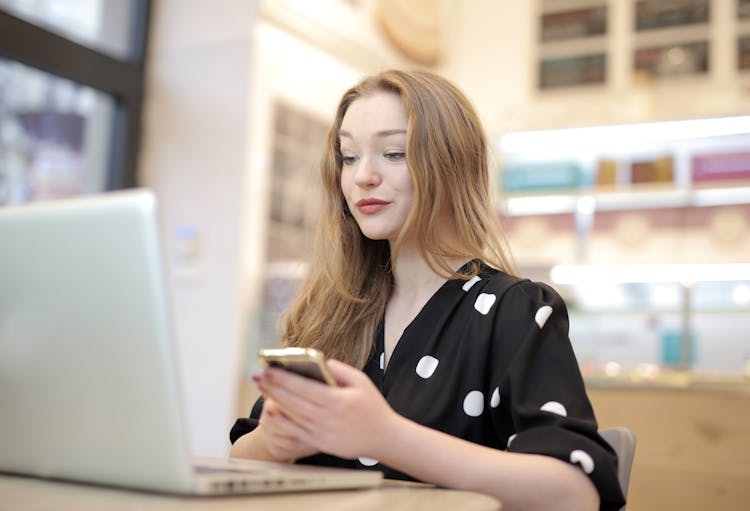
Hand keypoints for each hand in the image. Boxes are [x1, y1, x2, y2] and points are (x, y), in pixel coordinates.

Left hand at [254, 359, 398, 460]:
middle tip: (257, 375)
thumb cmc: (373, 407)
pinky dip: (282, 421)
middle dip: (273, 387)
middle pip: (293, 401)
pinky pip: (296, 431)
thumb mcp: (361, 382)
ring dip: (274, 401)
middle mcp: (328, 419)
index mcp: (338, 401)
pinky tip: (272, 411)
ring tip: (262, 388)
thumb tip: (319, 362)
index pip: (304, 387)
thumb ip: (340, 370)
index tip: (268, 368)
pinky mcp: (320, 443)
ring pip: (292, 415)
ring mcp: (322, 433)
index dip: (283, 378)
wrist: (384, 438)